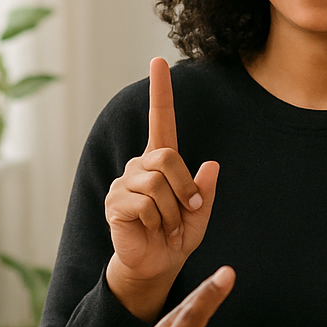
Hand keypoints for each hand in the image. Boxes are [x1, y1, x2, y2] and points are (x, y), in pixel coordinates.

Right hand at [104, 57, 218, 317]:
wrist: (157, 265)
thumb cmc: (178, 236)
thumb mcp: (201, 214)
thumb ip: (206, 191)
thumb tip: (211, 164)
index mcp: (161, 162)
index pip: (161, 120)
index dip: (160, 92)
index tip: (158, 61)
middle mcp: (140, 166)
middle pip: (168, 158)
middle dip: (186, 189)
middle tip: (188, 212)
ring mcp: (124, 183)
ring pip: (157, 185)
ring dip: (173, 212)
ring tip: (169, 227)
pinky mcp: (115, 203)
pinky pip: (144, 205)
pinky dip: (158, 222)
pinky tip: (153, 231)